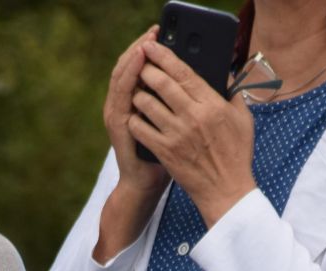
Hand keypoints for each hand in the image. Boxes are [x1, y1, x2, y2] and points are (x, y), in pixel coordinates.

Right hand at [102, 28, 171, 198]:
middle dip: (142, 47)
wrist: (147, 183)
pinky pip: (120, 98)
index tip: (161, 31)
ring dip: (132, 60)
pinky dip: (127, 82)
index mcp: (140, 99)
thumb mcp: (175, 127)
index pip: (142, 65)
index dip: (150, 48)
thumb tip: (208, 78)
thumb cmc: (168, 156)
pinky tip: (137, 71)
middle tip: (154, 34)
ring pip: (121, 77)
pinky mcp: (118, 125)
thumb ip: (183, 104)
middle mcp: (124, 102)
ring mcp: (118, 113)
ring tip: (145, 47)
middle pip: (129, 64)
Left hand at [129, 39, 255, 226]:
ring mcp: (176, 135)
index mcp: (212, 105)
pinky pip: (140, 128)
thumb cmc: (236, 154)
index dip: (164, 56)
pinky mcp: (165, 152)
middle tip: (141, 65)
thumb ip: (232, 91)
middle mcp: (193, 117)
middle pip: (161, 83)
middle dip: (147, 70)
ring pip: (146, 104)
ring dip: (139, 94)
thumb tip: (222, 70)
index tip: (152, 46)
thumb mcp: (243, 118)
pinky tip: (137, 117)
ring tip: (139, 92)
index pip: (183, 72)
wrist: (227, 191)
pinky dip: (135, 119)